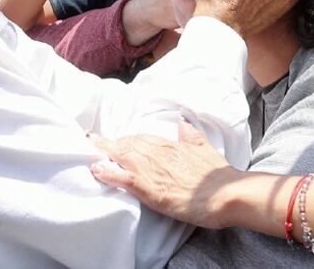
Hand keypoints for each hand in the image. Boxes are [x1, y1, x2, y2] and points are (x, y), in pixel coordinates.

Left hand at [89, 118, 241, 228]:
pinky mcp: (151, 189)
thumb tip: (181, 120)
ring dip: (103, 152)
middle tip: (92, 140)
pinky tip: (96, 170)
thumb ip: (191, 135)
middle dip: (109, 143)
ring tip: (88, 148)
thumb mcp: (205, 148)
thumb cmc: (218, 175)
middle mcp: (159, 155)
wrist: (225, 193)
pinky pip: (124, 178)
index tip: (114, 139)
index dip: (126, 139)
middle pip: (128, 145)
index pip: (142, 138)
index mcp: (171, 146)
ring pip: (122, 157)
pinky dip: (108, 173)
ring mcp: (153, 172)